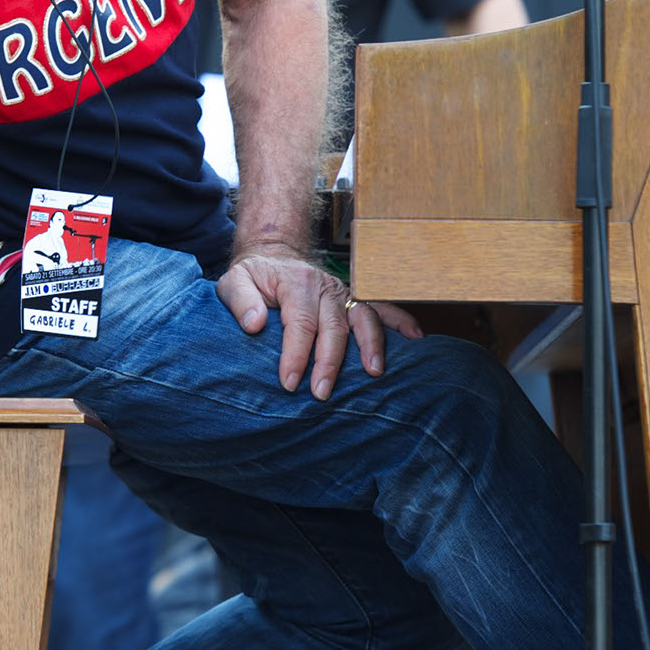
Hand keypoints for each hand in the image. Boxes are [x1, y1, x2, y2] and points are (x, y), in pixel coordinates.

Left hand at [217, 246, 423, 400]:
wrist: (273, 256)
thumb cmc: (254, 277)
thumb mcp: (234, 282)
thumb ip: (241, 301)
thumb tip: (254, 325)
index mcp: (295, 283)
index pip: (300, 322)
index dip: (296, 354)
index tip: (289, 382)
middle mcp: (324, 287)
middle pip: (333, 326)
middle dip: (329, 361)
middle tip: (321, 392)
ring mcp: (344, 292)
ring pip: (363, 317)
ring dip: (371, 345)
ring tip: (373, 373)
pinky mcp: (355, 298)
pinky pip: (381, 307)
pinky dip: (401, 321)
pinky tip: (415, 338)